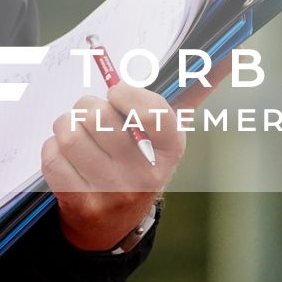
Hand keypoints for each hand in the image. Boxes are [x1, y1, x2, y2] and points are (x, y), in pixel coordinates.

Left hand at [41, 83, 183, 251]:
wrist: (114, 224)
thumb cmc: (136, 162)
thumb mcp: (162, 136)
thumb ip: (180, 98)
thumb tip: (229, 58)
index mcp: (169, 151)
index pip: (153, 113)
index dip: (127, 95)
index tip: (116, 93)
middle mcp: (144, 175)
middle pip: (98, 115)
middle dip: (86, 105)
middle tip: (90, 115)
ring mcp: (111, 193)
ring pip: (69, 133)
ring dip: (66, 125)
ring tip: (77, 134)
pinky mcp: (79, 203)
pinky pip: (52, 155)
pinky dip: (53, 147)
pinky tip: (67, 156)